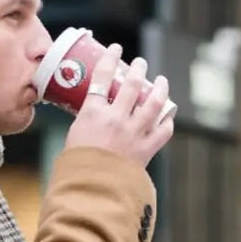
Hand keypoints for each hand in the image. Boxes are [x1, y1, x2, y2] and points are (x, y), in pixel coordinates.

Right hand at [62, 45, 176, 166]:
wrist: (92, 192)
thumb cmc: (76, 167)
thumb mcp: (73, 137)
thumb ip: (87, 122)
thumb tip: (94, 115)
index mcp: (93, 113)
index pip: (102, 76)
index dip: (110, 58)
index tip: (115, 48)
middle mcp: (117, 118)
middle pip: (132, 83)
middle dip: (138, 68)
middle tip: (140, 63)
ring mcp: (135, 132)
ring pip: (154, 101)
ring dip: (159, 87)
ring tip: (160, 81)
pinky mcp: (147, 149)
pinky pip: (164, 130)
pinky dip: (166, 122)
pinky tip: (167, 116)